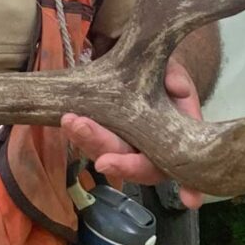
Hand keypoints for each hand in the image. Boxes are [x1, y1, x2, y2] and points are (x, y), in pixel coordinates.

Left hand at [60, 57, 203, 208]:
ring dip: (86, 140)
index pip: (161, 164)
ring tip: (70, 121)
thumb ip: (176, 78)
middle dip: (106, 151)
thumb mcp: (176, 74)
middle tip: (83, 128)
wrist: (149, 75)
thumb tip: (177, 88)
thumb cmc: (168, 81)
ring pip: (105, 154)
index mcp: (173, 143)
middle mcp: (148, 153)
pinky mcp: (105, 136)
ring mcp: (125, 147)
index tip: (116, 170)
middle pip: (128, 163)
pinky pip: (91, 141)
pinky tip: (67, 121)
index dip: (142, 170)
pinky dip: (78, 133)